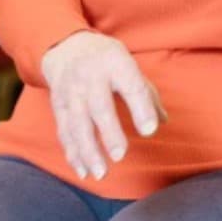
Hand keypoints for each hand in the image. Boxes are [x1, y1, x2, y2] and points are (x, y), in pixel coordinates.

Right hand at [41, 30, 167, 181]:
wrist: (66, 47)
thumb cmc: (106, 59)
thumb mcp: (128, 63)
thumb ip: (146, 92)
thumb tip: (163, 120)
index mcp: (115, 63)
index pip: (131, 86)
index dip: (141, 108)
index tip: (149, 130)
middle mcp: (91, 76)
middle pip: (99, 107)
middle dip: (109, 132)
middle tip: (120, 155)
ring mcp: (71, 91)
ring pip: (78, 123)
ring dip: (88, 150)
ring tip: (100, 173)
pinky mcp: (58, 105)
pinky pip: (64, 131)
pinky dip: (73, 153)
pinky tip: (83, 170)